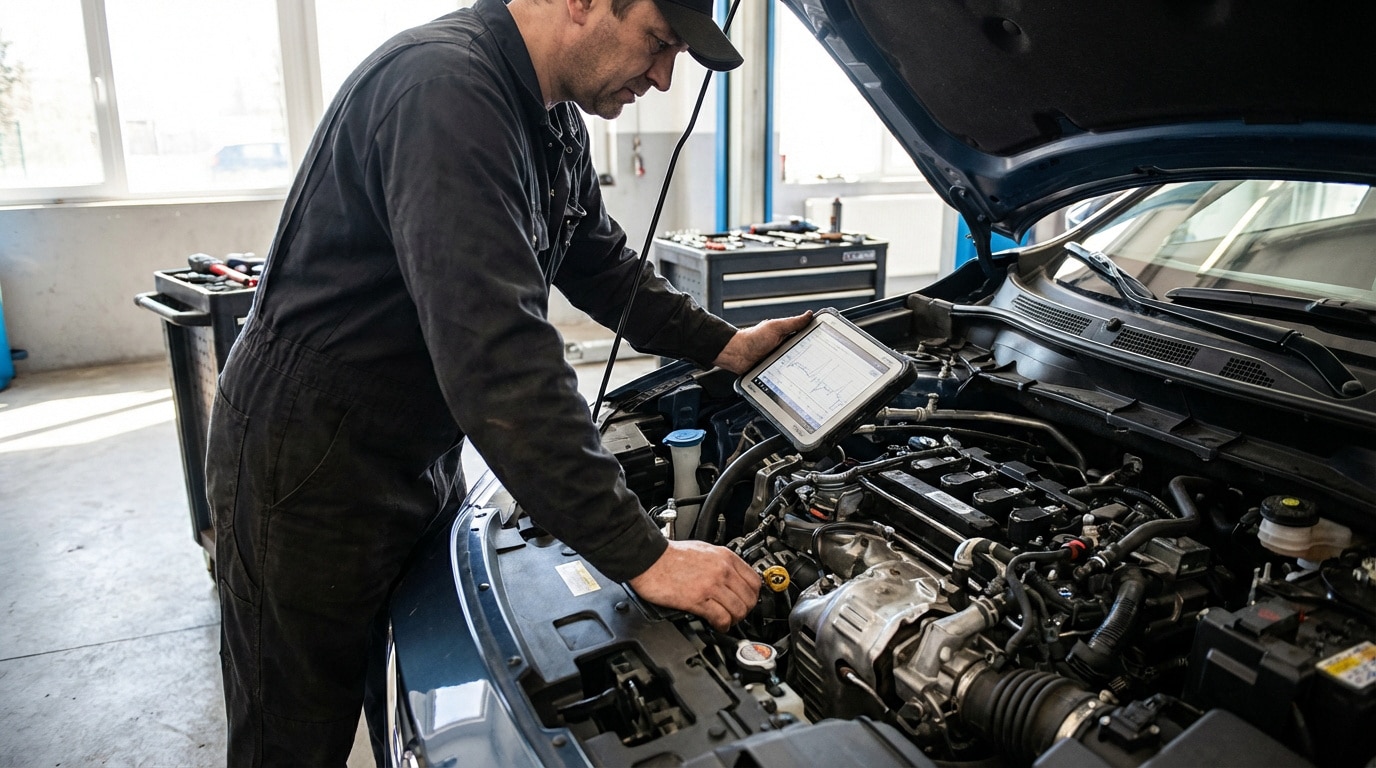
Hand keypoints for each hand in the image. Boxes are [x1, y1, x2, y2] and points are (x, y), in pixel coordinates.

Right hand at [628, 539, 760, 630]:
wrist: (649, 559)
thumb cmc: (672, 555)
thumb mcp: (704, 549)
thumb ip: (721, 563)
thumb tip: (732, 576)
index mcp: (725, 557)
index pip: (755, 581)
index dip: (753, 595)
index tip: (748, 601)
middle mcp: (721, 570)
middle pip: (749, 598)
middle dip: (745, 610)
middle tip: (737, 614)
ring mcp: (710, 585)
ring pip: (738, 610)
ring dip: (734, 620)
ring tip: (727, 621)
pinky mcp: (697, 599)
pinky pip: (721, 617)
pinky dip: (722, 625)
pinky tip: (718, 625)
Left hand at [712, 310, 812, 374]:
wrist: (736, 354)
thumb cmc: (753, 338)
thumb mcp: (775, 327)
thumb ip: (793, 323)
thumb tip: (809, 314)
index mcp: (787, 338)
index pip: (807, 340)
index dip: (817, 344)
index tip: (828, 350)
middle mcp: (785, 350)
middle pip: (804, 357)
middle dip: (812, 362)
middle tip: (821, 367)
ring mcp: (780, 362)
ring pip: (796, 369)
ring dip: (802, 373)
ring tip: (811, 378)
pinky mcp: (775, 373)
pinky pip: (786, 378)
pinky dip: (791, 380)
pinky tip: (797, 384)